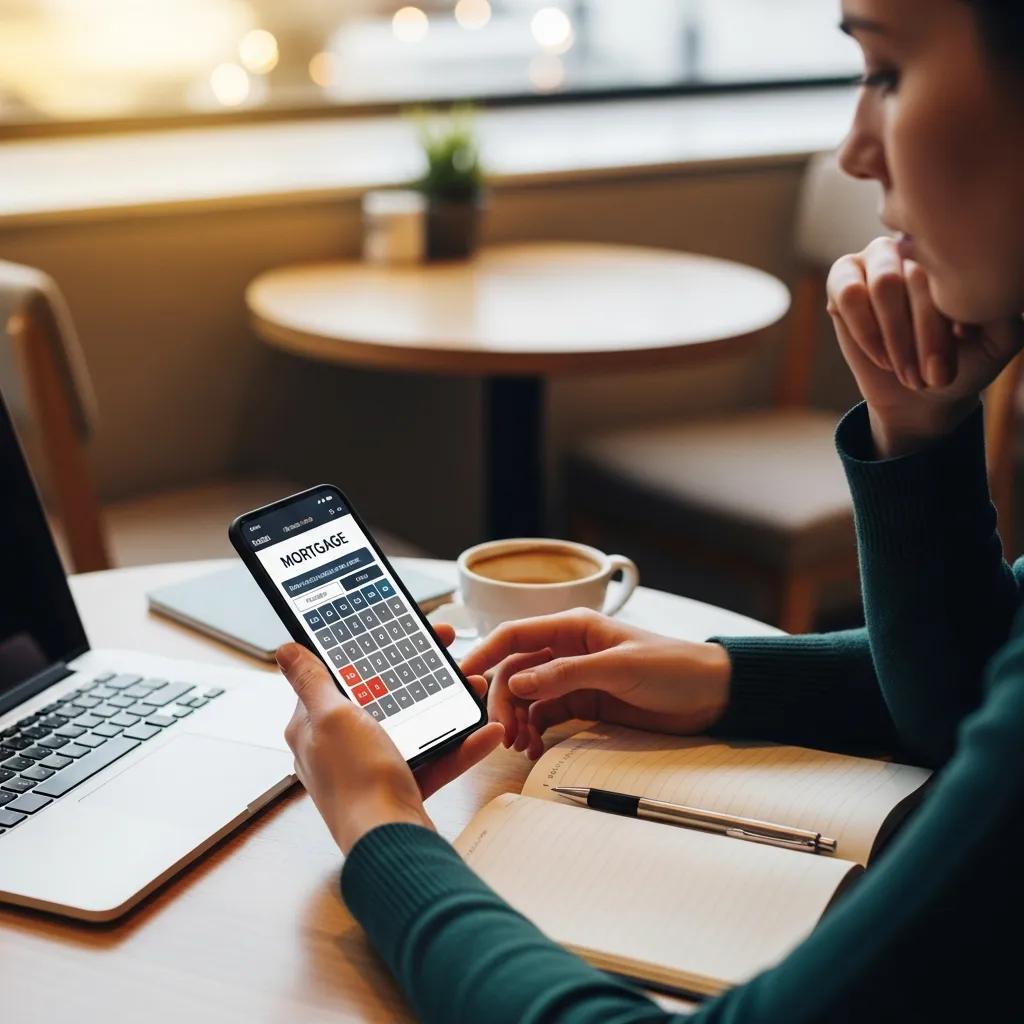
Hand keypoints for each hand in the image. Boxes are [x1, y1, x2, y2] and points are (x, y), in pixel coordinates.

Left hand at [278, 625, 503, 853]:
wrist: (391, 843)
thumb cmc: (356, 782)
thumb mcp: (332, 717)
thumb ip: (312, 681)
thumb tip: (286, 650)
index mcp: (314, 725)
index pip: (338, 674)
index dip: (366, 649)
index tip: (395, 630)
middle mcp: (340, 745)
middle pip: (381, 695)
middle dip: (418, 673)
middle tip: (446, 650)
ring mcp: (372, 766)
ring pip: (413, 723)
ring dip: (447, 704)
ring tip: (473, 686)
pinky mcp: (401, 786)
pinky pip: (434, 758)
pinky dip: (460, 745)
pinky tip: (484, 732)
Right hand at [459, 608, 731, 760]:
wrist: (713, 696)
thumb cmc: (674, 668)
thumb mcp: (619, 668)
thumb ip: (567, 674)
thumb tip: (520, 681)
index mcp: (574, 627)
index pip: (516, 635)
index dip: (485, 652)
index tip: (463, 676)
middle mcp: (568, 650)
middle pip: (515, 671)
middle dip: (504, 700)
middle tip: (503, 732)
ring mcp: (574, 678)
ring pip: (527, 696)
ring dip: (517, 719)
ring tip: (520, 745)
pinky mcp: (584, 704)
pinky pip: (545, 716)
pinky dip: (534, 731)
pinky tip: (534, 747)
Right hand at [827, 236, 1023, 456]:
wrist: (923, 394)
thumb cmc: (964, 360)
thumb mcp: (997, 339)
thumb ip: (1000, 309)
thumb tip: (986, 288)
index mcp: (955, 248)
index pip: (954, 268)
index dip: (956, 318)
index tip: (963, 350)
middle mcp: (915, 244)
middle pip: (918, 278)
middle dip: (926, 337)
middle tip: (933, 376)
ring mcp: (876, 257)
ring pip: (884, 286)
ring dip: (896, 337)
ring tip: (908, 372)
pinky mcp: (841, 279)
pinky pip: (849, 296)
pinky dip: (866, 332)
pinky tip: (882, 358)